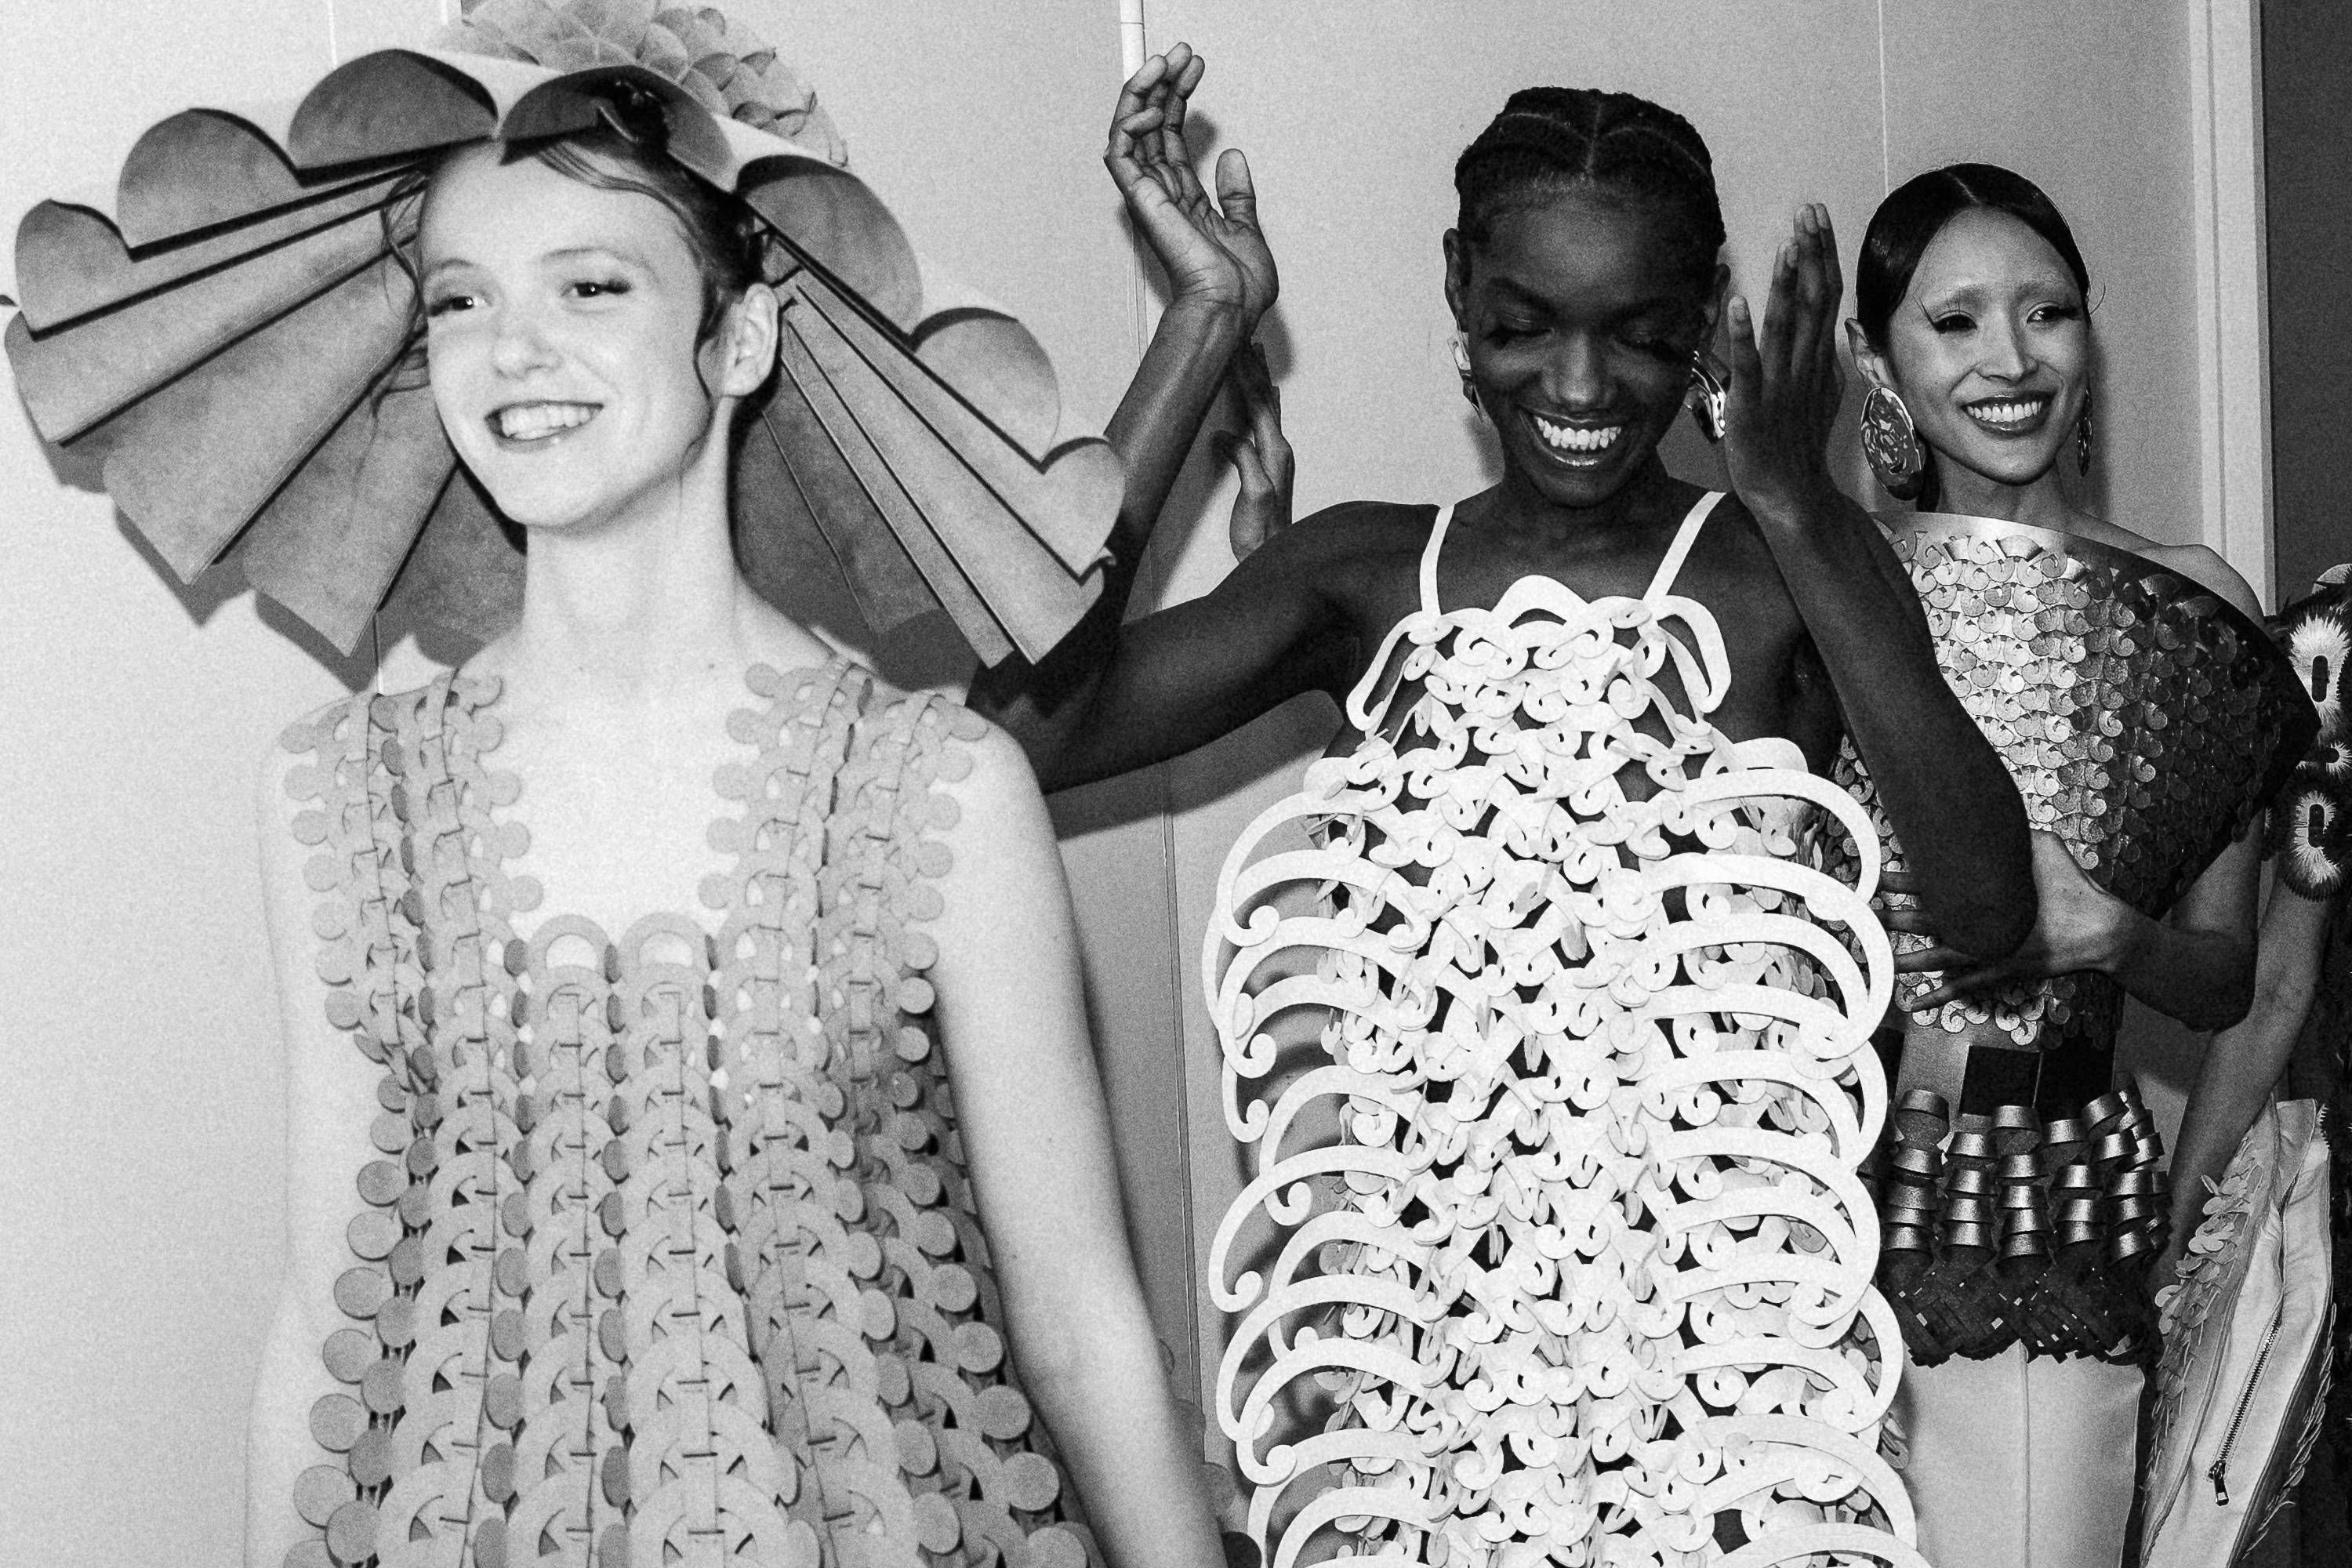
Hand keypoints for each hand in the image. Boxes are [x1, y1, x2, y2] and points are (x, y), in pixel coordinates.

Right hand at [1106, 44, 1277, 330]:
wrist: (1230, 307)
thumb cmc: (1236, 287)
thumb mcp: (1246, 228)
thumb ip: (1237, 194)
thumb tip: (1233, 159)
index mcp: (1183, 199)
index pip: (1171, 135)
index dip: (1179, 96)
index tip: (1193, 68)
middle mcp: (1162, 194)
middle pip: (1150, 125)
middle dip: (1162, 83)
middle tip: (1180, 54)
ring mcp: (1150, 197)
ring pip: (1130, 131)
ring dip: (1143, 92)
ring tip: (1163, 63)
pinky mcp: (1142, 201)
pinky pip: (1122, 154)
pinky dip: (1130, 125)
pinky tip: (1152, 107)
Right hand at [1215, 340, 1291, 558]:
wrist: (1273, 556)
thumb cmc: (1261, 533)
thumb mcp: (1253, 495)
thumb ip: (1242, 462)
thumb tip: (1225, 436)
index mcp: (1274, 452)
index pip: (1258, 405)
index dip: (1245, 377)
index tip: (1236, 350)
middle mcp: (1279, 450)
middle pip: (1266, 400)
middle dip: (1255, 369)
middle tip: (1249, 340)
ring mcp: (1276, 457)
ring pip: (1268, 408)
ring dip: (1261, 381)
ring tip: (1257, 357)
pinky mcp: (1269, 466)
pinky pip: (1265, 422)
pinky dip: (1263, 402)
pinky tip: (1266, 398)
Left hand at [1721, 203, 1843, 517]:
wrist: (1792, 493)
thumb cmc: (1799, 444)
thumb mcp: (1819, 395)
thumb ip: (1823, 360)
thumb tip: (1832, 333)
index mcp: (1818, 359)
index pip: (1826, 295)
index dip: (1822, 254)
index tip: (1816, 218)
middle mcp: (1804, 365)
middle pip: (1815, 300)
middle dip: (1812, 254)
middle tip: (1808, 212)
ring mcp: (1779, 384)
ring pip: (1787, 326)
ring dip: (1786, 285)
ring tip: (1786, 246)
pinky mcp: (1750, 405)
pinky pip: (1747, 364)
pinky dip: (1742, 334)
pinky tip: (1737, 302)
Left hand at [1885, 830, 2140, 1006]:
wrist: (2103, 930)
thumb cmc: (2075, 885)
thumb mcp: (2047, 847)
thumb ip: (2014, 837)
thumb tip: (1992, 821)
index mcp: (1991, 892)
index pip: (1939, 883)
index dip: (1906, 880)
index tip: (1877, 875)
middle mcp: (1986, 924)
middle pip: (1930, 920)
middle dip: (1894, 916)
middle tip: (1864, 913)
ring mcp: (1993, 951)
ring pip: (1939, 957)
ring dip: (1906, 958)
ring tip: (1875, 960)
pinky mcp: (2003, 970)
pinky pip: (1966, 986)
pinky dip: (1940, 995)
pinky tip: (1915, 1002)